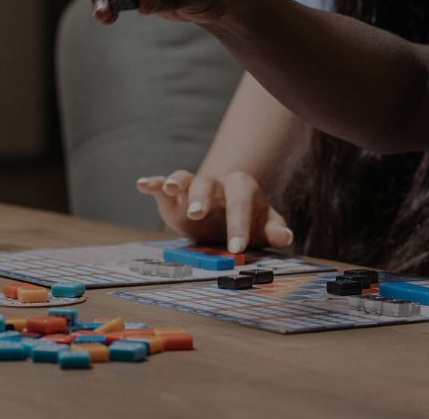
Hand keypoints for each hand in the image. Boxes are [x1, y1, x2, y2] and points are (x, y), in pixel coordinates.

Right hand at [137, 169, 293, 254]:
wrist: (228, 214)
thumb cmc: (249, 220)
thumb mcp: (264, 227)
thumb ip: (273, 230)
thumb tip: (284, 236)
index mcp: (241, 188)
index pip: (240, 204)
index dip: (239, 225)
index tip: (237, 248)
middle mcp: (216, 183)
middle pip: (208, 185)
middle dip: (202, 198)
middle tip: (197, 214)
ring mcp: (193, 187)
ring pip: (185, 179)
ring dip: (176, 182)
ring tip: (169, 189)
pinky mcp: (173, 196)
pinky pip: (162, 186)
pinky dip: (153, 183)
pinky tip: (143, 184)